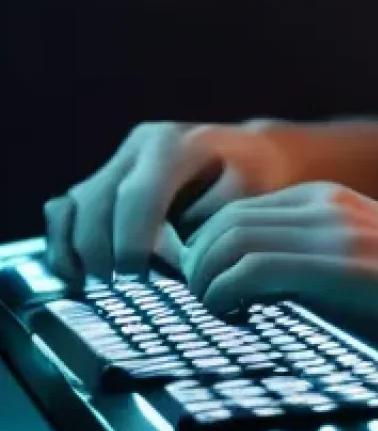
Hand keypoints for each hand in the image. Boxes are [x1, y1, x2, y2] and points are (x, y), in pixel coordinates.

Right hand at [44, 119, 299, 281]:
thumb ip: (215, 216)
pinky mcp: (106, 179)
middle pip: (98, 202)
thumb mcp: (251, 188)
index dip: (131, 238)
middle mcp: (138, 146)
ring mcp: (118, 160)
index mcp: (173, 144)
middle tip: (118, 285)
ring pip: (75, 206)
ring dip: (77, 250)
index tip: (136, 274)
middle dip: (101, 249)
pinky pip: (67, 212)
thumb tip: (181, 249)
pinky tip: (76, 276)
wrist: (254, 152)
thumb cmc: (259, 174)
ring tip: (95, 285)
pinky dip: (65, 245)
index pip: (139, 194)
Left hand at [181, 181, 377, 343]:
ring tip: (225, 319)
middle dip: (195, 270)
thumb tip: (260, 297)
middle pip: (218, 223)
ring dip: (205, 286)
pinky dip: (225, 298)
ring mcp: (332, 229)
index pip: (232, 213)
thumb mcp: (368, 261)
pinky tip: (244, 322)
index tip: (209, 297)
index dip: (205, 256)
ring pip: (223, 242)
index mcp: (328, 198)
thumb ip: (317, 262)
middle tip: (208, 313)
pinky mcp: (340, 265)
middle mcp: (324, 203)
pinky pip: (248, 270)